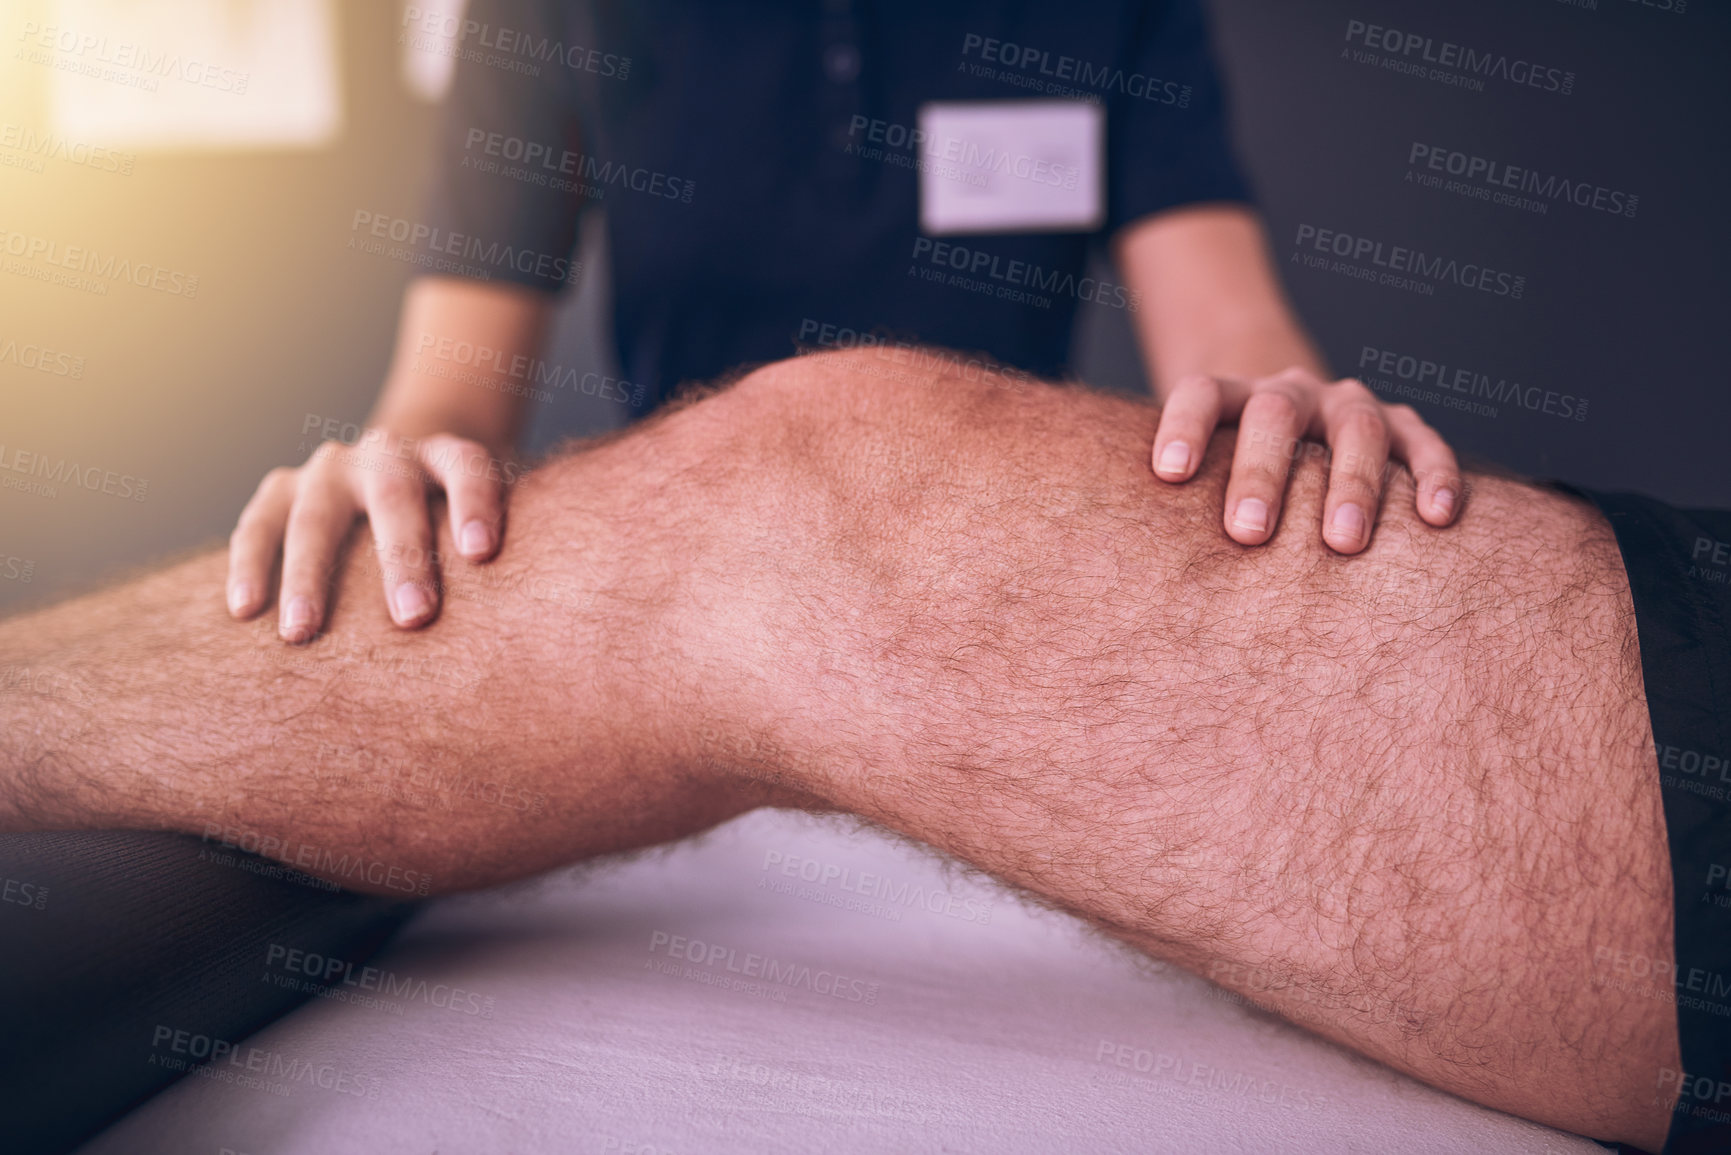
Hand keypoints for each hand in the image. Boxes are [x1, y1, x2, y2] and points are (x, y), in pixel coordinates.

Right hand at [226, 428, 509, 640]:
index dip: (476, 506)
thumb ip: (506, 561)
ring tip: (301, 633)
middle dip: (402, 558)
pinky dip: (249, 564)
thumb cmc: (459, 524)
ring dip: (307, 575)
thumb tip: (526, 640)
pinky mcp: (283, 488)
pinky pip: (259, 523)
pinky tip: (244, 610)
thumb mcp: (492, 524)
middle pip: (394, 496)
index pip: (469, 468)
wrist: (408, 470)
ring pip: (316, 515)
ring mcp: (331, 469)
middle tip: (413, 617)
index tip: (482, 554)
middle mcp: (389, 454)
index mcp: (448, 455)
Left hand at [1150, 368, 1460, 552]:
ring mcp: (1347, 406)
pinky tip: (1437, 516)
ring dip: (1350, 483)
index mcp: (1232, 399)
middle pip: (1274, 414)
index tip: (1168, 473)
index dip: (1184, 426)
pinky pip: (1423, 444)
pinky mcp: (1402, 426)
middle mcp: (1290, 394)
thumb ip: (1180, 510)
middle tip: (1246, 534)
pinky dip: (1434, 475)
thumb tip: (1145, 591)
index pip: (1202, 394)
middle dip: (1262, 473)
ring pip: (1355, 428)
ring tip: (1342, 543)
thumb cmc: (1234, 476)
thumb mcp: (1204, 479)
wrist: (1290, 425)